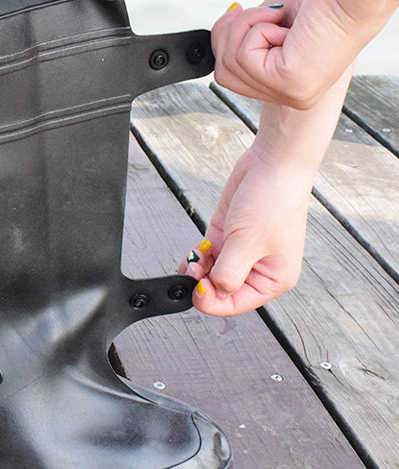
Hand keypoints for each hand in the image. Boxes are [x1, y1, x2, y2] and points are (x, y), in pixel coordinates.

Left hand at [179, 140, 311, 315]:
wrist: (273, 163)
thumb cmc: (273, 200)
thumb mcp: (246, 244)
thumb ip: (227, 274)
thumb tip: (212, 292)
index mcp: (273, 279)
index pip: (236, 304)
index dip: (212, 302)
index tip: (197, 291)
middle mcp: (258, 270)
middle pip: (221, 291)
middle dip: (203, 283)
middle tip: (195, 270)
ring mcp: (241, 254)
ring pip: (210, 275)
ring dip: (197, 270)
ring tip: (197, 257)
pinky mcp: (228, 238)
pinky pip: (207, 258)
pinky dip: (197, 258)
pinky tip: (196, 252)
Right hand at [212, 0, 370, 108]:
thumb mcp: (273, 19)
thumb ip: (247, 36)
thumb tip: (221, 31)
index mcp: (289, 86)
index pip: (232, 76)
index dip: (225, 42)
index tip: (236, 10)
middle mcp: (290, 98)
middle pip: (223, 75)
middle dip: (230, 34)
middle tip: (254, 9)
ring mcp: (289, 96)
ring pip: (229, 64)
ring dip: (247, 26)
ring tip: (277, 14)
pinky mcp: (288, 84)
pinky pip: (245, 56)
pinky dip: (259, 28)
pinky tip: (285, 24)